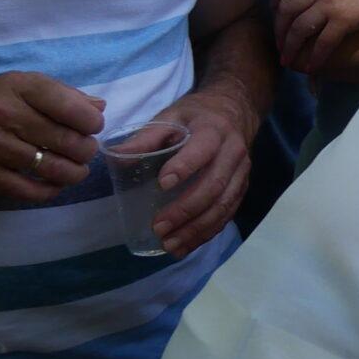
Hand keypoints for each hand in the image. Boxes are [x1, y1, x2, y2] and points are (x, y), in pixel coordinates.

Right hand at [0, 72, 104, 201]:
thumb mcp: (20, 85)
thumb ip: (62, 95)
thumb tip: (99, 108)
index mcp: (18, 87)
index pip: (70, 107)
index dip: (91, 122)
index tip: (92, 127)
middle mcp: (4, 114)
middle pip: (67, 141)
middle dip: (86, 150)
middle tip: (85, 152)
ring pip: (52, 168)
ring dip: (74, 173)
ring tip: (76, 169)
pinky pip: (29, 190)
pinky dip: (50, 190)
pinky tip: (54, 184)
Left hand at [136, 86, 256, 256]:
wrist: (235, 112)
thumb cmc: (197, 116)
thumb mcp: (172, 116)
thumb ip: (147, 137)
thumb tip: (116, 156)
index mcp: (213, 131)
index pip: (202, 151)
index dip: (184, 167)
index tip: (161, 184)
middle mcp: (233, 153)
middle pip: (215, 185)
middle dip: (186, 209)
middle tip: (159, 227)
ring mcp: (241, 173)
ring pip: (224, 205)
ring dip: (197, 229)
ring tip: (170, 244)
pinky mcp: (241, 188)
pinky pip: (227, 214)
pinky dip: (207, 233)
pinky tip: (186, 246)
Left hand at [273, 0, 358, 71]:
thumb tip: (322, 0)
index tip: (273, 10)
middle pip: (287, 8)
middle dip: (279, 29)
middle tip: (280, 45)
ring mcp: (332, 3)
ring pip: (300, 27)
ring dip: (290, 46)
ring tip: (288, 60)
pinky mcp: (345, 19)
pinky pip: (323, 42)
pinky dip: (315, 57)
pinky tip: (312, 67)